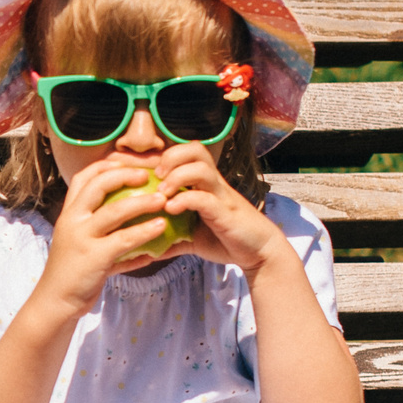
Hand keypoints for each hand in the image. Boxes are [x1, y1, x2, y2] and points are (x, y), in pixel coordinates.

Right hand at [37, 151, 185, 315]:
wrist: (55, 302)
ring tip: (164, 199)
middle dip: (126, 174)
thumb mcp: (82, 243)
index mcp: (69, 213)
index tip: (129, 163)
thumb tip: (140, 224)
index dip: (107, 165)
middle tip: (150, 175)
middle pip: (98, 184)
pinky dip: (145, 232)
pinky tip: (161, 227)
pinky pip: (124, 240)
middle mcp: (72, 220)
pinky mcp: (94, 257)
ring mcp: (81, 238)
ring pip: (114, 210)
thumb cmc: (74, 273)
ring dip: (142, 202)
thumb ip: (106, 232)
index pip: (84, 177)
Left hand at [148, 143, 295, 275]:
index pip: (185, 153)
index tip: (150, 175)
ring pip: (201, 168)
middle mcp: (213, 184)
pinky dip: (185, 200)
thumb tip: (144, 247)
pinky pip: (205, 197)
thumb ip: (170, 237)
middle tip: (156, 178)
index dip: (163, 156)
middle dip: (170, 157)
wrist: (258, 253)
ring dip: (176, 176)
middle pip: (195, 149)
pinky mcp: (225, 212)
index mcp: (204, 184)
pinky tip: (172, 209)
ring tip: (163, 194)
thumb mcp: (191, 238)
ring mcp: (220, 195)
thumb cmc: (226, 240)